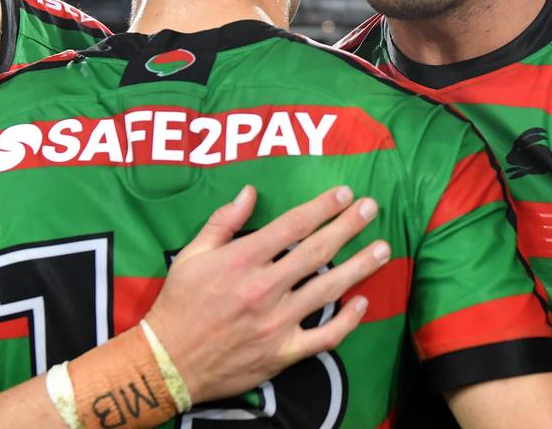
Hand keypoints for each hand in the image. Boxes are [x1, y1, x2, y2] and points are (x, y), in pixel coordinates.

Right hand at [144, 184, 387, 403]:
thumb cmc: (179, 302)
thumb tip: (250, 191)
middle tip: (371, 208)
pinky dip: (347, 320)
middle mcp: (264, 288)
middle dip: (348, 226)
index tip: (343, 194)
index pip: (291, 226)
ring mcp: (276, 322)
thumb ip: (223, 221)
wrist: (169, 361)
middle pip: (317, 251)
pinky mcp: (283, 352)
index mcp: (241, 260)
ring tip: (382, 249)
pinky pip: (324, 336)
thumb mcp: (192, 254)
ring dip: (359, 266)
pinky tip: (362, 303)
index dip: (321, 207)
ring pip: (328, 289)